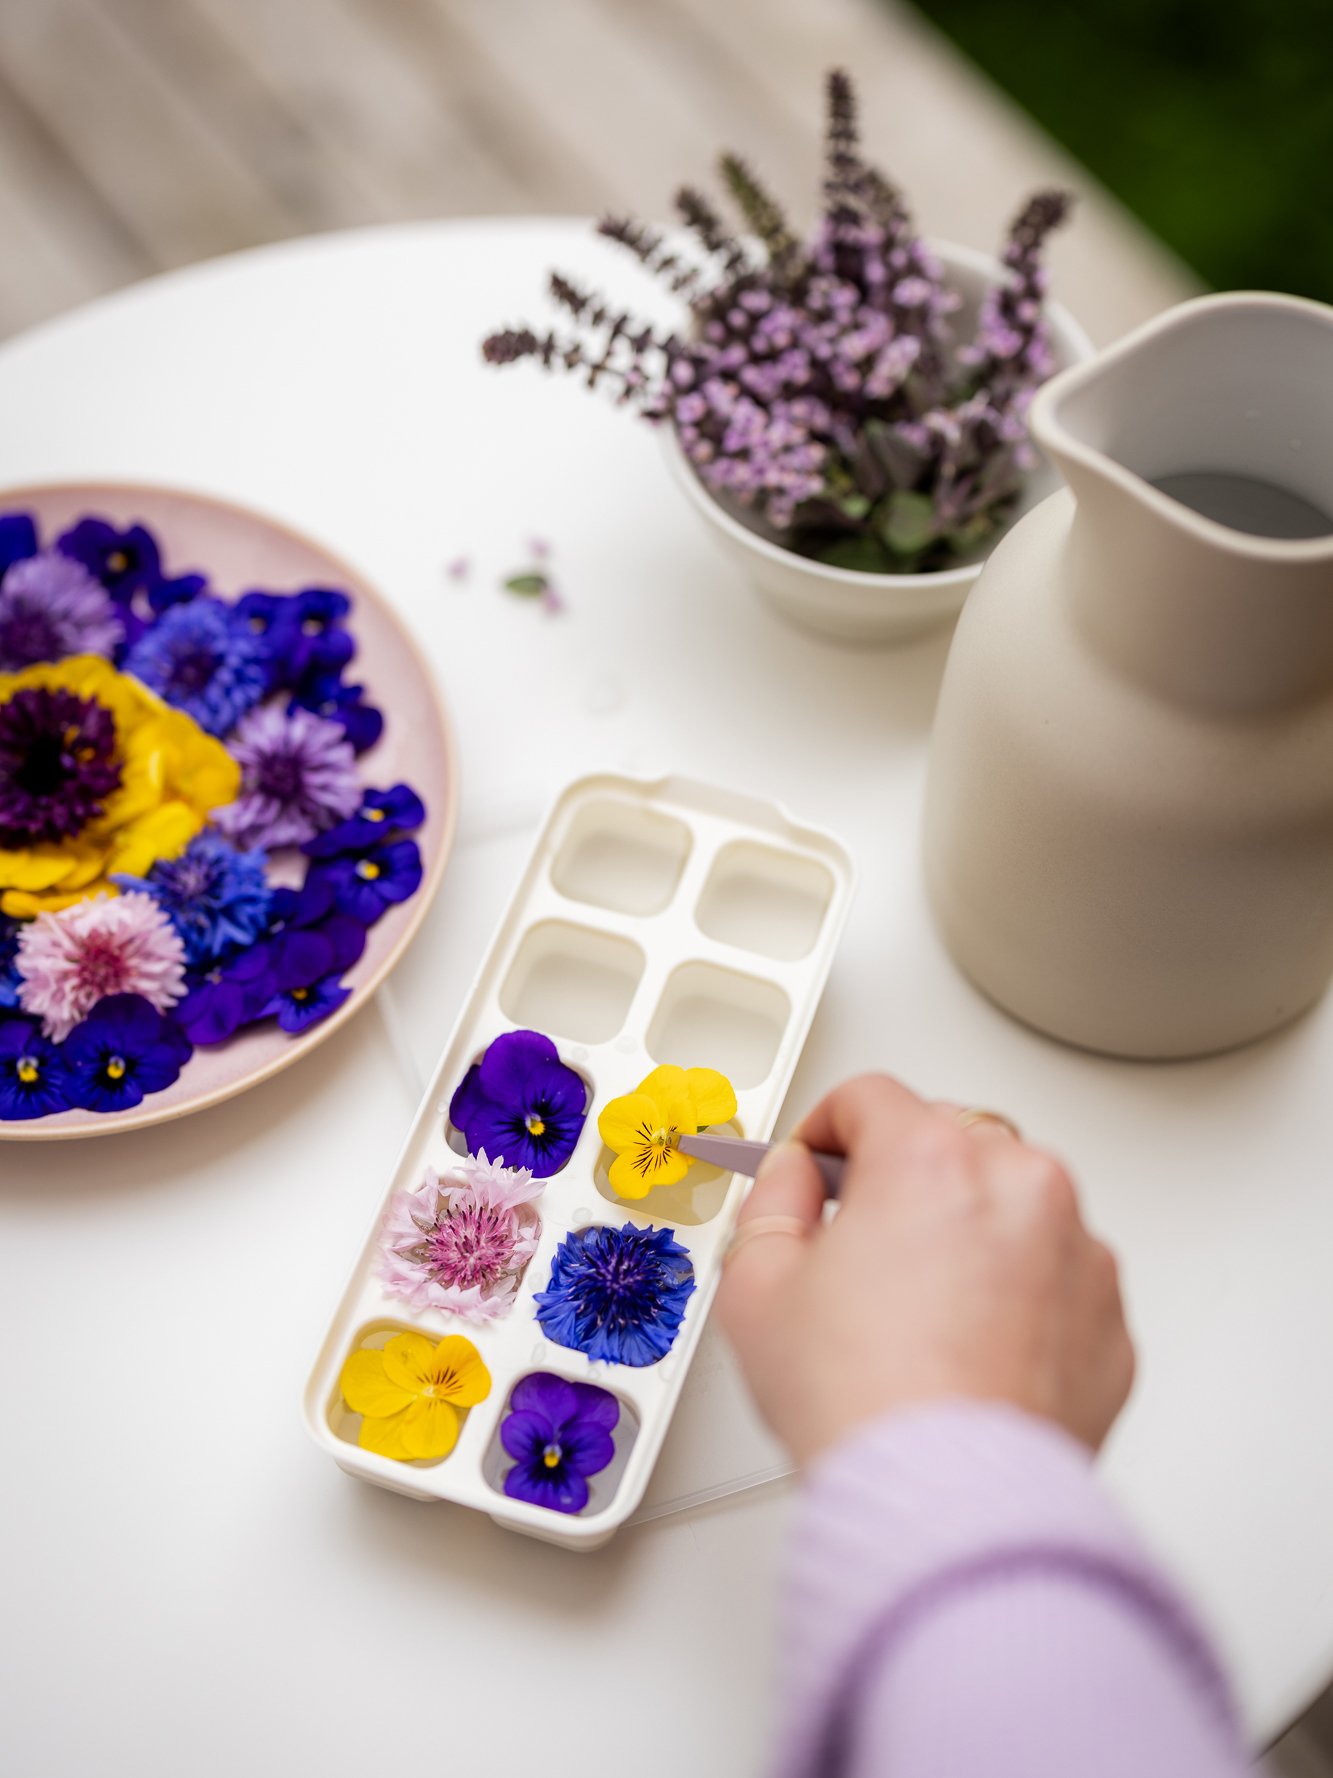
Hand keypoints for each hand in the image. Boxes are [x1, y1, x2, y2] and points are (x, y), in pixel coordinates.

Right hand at [717, 1074, 1134, 1466]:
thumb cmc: (864, 1402)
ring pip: (1013, 1200)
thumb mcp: (757, 1283)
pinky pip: (1057, 1270)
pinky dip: (1020, 1289)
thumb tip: (794, 1178)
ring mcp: (1076, 1249)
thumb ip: (773, 1200)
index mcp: (931, 1158)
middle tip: (863, 1242)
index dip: (826, 1127)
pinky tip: (970, 1344)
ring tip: (922, 1307)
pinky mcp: (1109, 1315)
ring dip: (970, 1226)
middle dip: (904, 1176)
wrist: (947, 1503)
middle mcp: (1019, 1185)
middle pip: (951, 1138)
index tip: (817, 1163)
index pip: (870, 1096)